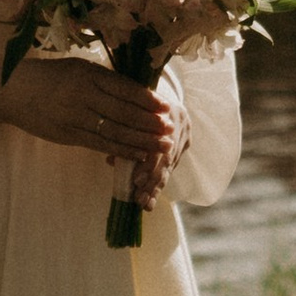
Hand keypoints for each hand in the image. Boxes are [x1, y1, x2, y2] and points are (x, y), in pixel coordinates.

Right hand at [0, 49, 179, 186]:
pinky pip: (99, 144)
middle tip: (170, 130)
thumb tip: (136, 90)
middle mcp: (82, 95)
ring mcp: (74, 117)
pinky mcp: (67, 134)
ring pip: (114, 131)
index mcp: (87, 75)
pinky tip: (137, 155)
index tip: (166, 108)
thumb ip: (103, 78)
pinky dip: (120, 151)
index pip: (124, 89)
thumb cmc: (48, 76)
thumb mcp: (77, 68)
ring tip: (161, 146)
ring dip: (140, 141)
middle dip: (149, 123)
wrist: (11, 90)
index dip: (147, 100)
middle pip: (123, 112)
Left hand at [128, 70, 188, 209]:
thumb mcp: (131, 108)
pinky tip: (149, 203)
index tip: (137, 180)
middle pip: (166, 157)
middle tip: (139, 197)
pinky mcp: (183, 145)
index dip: (149, 163)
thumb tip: (112, 159)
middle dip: (152, 180)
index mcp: (166, 111)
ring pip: (169, 166)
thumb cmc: (135, 100)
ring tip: (143, 204)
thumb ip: (124, 130)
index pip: (158, 142)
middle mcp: (178, 124)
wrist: (156, 92)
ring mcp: (183, 135)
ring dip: (155, 187)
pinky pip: (170, 168)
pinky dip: (158, 186)